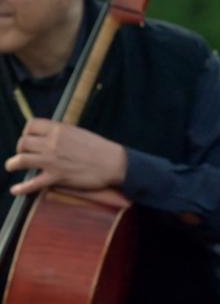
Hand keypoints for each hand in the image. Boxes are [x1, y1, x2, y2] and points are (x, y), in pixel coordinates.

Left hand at [5, 119, 126, 195]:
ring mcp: (52, 161)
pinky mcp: (55, 177)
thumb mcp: (79, 133)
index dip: (26, 132)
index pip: (31, 125)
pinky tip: (15, 190)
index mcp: (60, 129)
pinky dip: (20, 188)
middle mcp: (52, 143)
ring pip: (20, 160)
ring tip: (12, 166)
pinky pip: (31, 184)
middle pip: (23, 142)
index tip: (29, 138)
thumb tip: (50, 136)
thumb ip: (62, 133)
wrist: (112, 162)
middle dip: (20, 148)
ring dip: (12, 164)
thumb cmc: (99, 147)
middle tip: (23, 153)